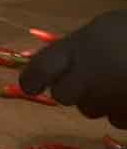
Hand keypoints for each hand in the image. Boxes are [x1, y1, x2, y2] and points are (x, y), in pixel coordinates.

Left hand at [20, 11, 126, 125]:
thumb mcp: (100, 29)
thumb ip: (76, 46)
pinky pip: (116, 119)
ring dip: (97, 99)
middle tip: (83, 79)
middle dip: (70, 90)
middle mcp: (87, 79)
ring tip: (115, 80)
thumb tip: (62, 60)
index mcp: (76, 50)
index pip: (40, 70)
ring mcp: (109, 100)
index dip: (31, 79)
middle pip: (63, 95)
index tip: (31, 85)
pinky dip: (120, 109)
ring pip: (90, 109)